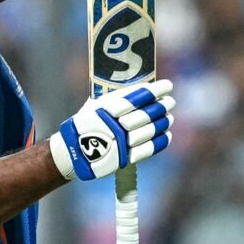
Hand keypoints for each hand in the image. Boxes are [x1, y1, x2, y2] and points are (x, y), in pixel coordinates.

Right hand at [49, 79, 174, 180]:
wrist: (73, 152)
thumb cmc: (84, 125)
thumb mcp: (93, 105)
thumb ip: (113, 98)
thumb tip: (136, 87)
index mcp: (106, 108)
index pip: (136, 97)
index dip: (155, 91)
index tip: (167, 86)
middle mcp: (114, 124)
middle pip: (145, 114)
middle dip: (161, 106)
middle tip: (170, 101)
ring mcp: (120, 142)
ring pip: (149, 130)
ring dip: (163, 122)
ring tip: (170, 116)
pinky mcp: (125, 158)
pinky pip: (148, 149)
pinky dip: (160, 141)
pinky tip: (167, 133)